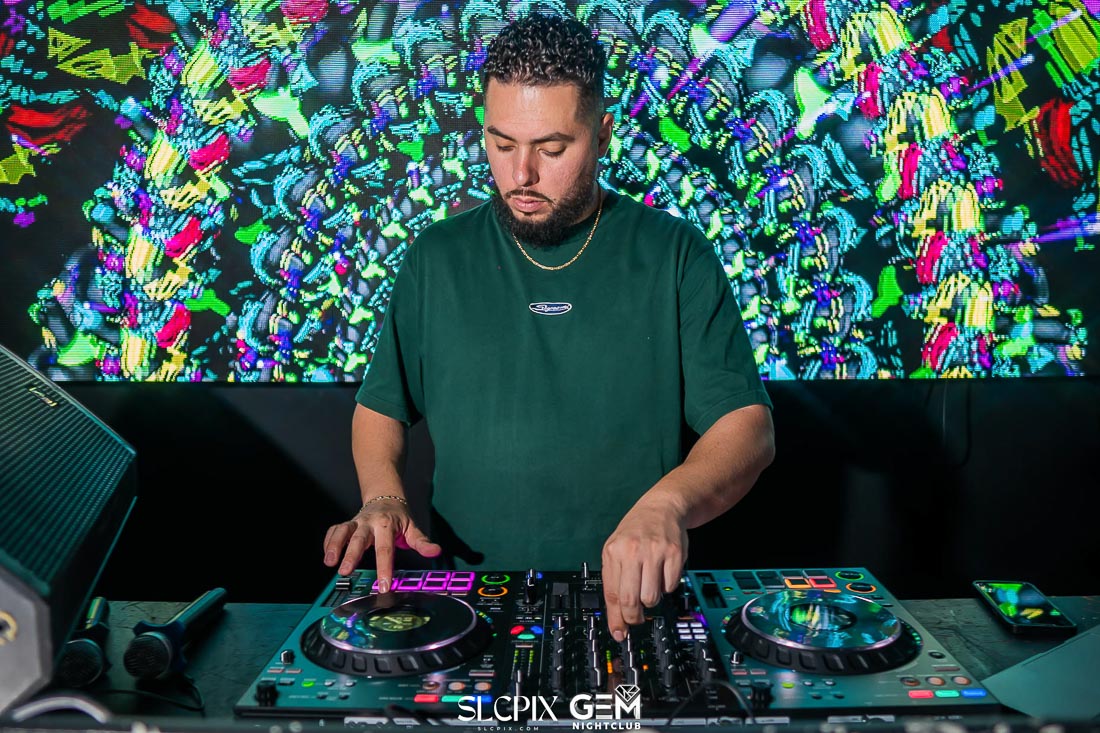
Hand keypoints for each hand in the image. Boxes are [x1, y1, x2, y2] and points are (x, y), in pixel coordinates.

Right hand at [322, 499, 441, 591]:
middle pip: (359, 538)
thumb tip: (436, 551)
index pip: (385, 549)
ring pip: (342, 531)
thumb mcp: (413, 528)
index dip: (384, 568)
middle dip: (351, 555)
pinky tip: (327, 555)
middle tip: (345, 572)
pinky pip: (334, 531)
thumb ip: (422, 542)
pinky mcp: (346, 524)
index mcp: (387, 525)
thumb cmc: (399, 518)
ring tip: (329, 563)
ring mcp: (356, 522)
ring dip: (334, 546)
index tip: (384, 585)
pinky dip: (328, 542)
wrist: (386, 498)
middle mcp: (369, 523)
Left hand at [601, 500, 687, 640]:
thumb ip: (614, 581)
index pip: (612, 594)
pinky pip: (670, 586)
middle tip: (636, 618)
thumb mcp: (616, 550)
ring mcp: (654, 552)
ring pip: (651, 597)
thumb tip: (617, 618)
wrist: (661, 507)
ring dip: (651, 600)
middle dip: (633, 617)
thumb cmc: (636, 532)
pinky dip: (666, 587)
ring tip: (649, 586)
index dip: (616, 618)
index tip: (619, 633)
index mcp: (614, 552)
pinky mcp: (674, 554)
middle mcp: (632, 551)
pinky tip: (662, 573)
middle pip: (631, 600)